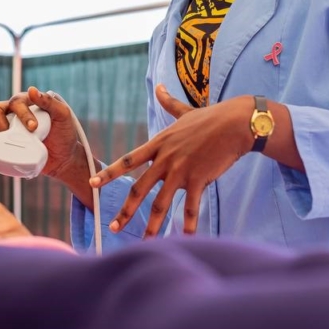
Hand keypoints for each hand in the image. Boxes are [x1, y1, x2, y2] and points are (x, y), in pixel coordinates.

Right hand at [0, 86, 80, 180]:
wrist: (64, 159)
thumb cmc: (64, 134)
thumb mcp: (63, 116)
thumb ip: (50, 102)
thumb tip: (31, 90)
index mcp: (25, 104)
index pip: (15, 101)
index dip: (21, 114)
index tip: (33, 128)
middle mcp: (12, 115)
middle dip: (1, 121)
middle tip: (18, 134)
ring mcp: (6, 131)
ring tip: (10, 142)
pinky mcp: (3, 146)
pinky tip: (3, 149)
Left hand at [90, 86, 253, 237]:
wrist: (235, 124)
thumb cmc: (211, 117)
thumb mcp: (185, 111)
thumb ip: (169, 103)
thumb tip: (160, 87)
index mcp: (159, 144)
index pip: (128, 160)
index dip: (109, 173)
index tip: (92, 184)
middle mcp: (165, 159)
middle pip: (139, 188)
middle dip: (125, 210)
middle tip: (113, 227)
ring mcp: (181, 170)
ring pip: (161, 203)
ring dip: (152, 225)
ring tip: (145, 242)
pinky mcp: (199, 179)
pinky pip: (190, 207)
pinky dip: (187, 224)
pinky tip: (184, 238)